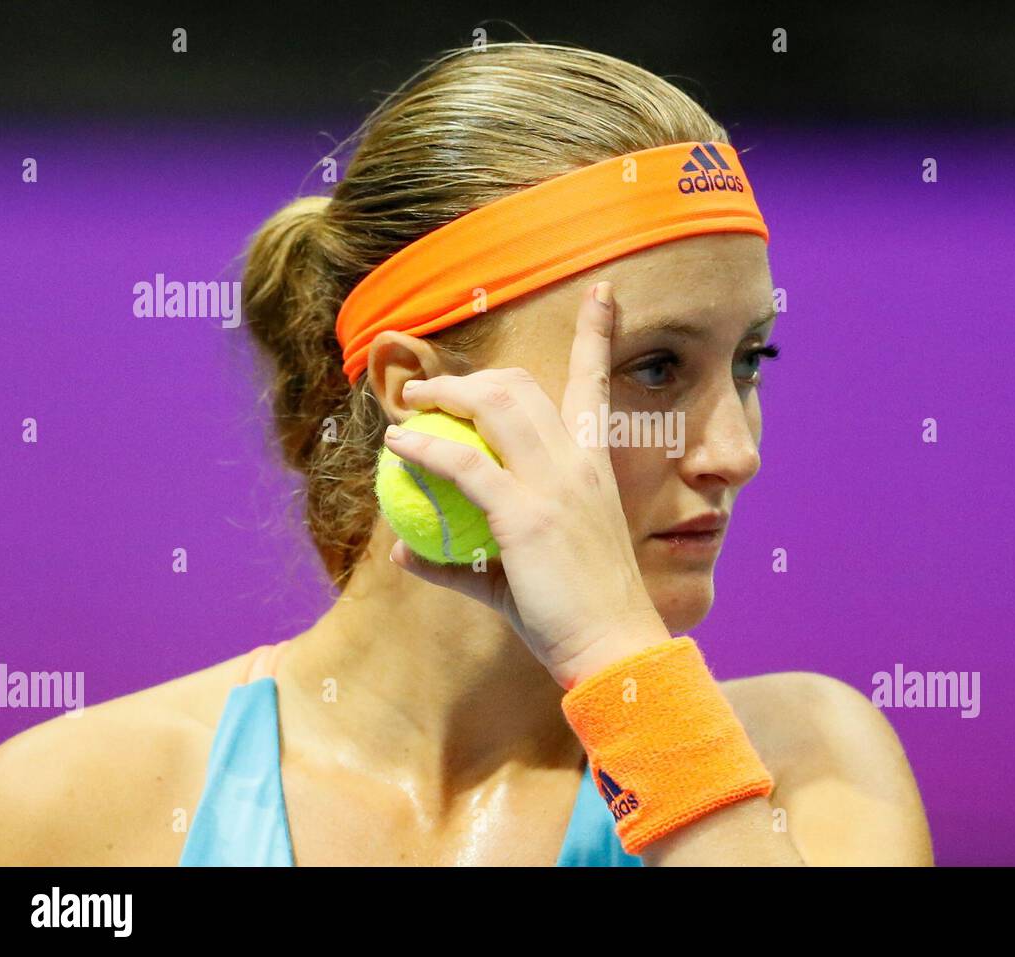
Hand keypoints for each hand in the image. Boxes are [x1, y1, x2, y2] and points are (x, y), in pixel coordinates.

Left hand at [383, 281, 671, 688]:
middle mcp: (577, 464)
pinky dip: (426, 449)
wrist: (615, 649)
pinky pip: (465, 465)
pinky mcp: (527, 514)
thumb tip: (404, 553)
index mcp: (593, 468)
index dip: (596, 333)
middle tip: (431, 392)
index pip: (594, 385)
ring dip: (445, 396)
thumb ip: (462, 561)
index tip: (603, 292)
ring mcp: (555, 484)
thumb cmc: (576, 616)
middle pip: (523, 387)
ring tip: (409, 408)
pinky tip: (400, 447)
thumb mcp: (521, 578)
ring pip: (496, 406)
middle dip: (474, 376)